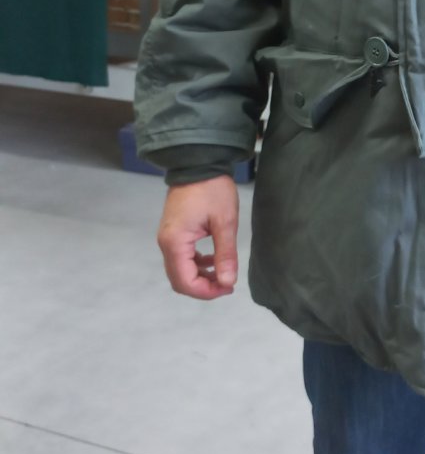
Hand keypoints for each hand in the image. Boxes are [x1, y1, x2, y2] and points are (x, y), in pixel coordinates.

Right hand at [157, 176, 239, 299]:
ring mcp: (167, 237)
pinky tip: (213, 260)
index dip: (206, 292)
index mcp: (175, 242)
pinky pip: (181, 258)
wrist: (198, 162)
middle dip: (203, 287)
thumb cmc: (213, 189)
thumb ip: (225, 255)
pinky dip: (196, 264)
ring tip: (224, 274)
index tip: (228, 287)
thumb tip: (227, 283)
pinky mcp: (173, 232)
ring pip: (179, 270)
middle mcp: (166, 243)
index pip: (185, 282)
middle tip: (227, 284)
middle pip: (179, 280)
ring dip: (200, 277)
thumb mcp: (225, 222)